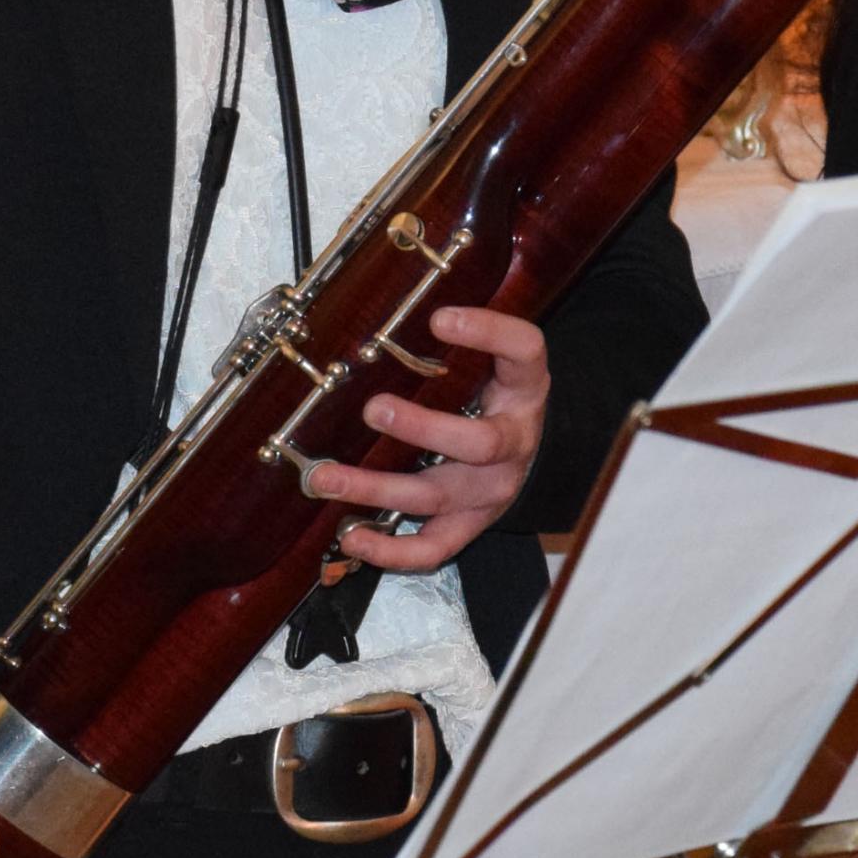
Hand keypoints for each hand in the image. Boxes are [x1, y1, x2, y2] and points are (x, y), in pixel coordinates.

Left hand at [298, 307, 546, 572]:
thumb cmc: (498, 397)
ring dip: (375, 488)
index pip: (523, 351)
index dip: (487, 333)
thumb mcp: (495, 359)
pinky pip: (432, 549)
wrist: (532, 454)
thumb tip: (394, 307)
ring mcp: (490, 491)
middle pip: (479, 443)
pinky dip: (390, 551)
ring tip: (325, 477)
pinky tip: (351, 537)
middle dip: (422, 428)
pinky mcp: (469, 525)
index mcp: (524, 387)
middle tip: (374, 408)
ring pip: (435, 496)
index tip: (440, 318)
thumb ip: (462, 339)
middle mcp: (513, 442)